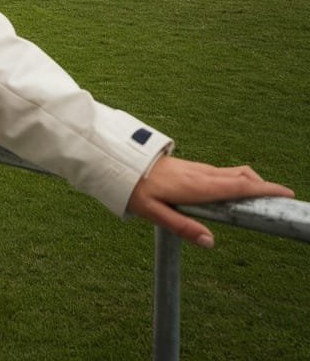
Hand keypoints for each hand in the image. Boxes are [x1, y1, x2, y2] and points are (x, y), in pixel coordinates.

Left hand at [126, 155, 294, 247]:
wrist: (116, 159)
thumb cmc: (133, 188)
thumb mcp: (154, 213)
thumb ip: (183, 227)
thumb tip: (211, 242)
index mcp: (196, 185)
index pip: (238, 186)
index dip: (264, 189)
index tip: (285, 192)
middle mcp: (200, 174)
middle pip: (240, 177)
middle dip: (263, 186)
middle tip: (283, 198)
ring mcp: (195, 169)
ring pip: (230, 173)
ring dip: (250, 182)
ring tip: (265, 196)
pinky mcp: (189, 168)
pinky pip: (220, 173)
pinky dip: (236, 180)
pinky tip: (236, 190)